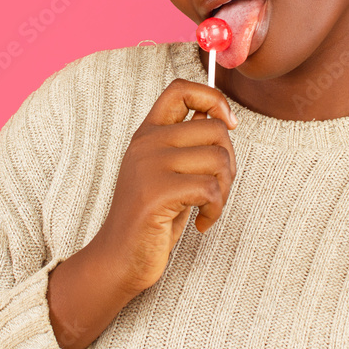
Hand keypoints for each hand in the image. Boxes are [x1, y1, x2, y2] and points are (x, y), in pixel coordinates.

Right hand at [91, 78, 237, 296]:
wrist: (119, 259)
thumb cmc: (150, 219)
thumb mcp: (166, 172)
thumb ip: (186, 144)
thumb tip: (220, 116)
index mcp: (147, 134)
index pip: (181, 89)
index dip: (214, 98)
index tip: (229, 124)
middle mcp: (146, 143)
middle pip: (214, 128)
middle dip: (229, 162)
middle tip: (217, 189)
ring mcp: (149, 167)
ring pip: (218, 158)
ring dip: (224, 189)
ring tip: (208, 207)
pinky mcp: (156, 193)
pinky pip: (210, 189)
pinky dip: (215, 210)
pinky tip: (201, 223)